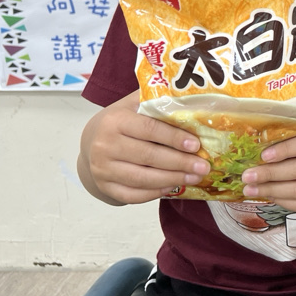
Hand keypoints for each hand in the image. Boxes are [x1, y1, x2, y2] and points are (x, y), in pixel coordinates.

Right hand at [79, 90, 208, 204]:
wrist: (92, 140)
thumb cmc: (123, 120)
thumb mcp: (135, 104)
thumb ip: (158, 101)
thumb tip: (193, 99)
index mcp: (115, 121)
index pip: (149, 129)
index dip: (174, 138)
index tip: (196, 145)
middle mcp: (105, 145)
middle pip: (148, 156)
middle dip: (180, 162)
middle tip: (203, 166)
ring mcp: (102, 169)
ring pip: (142, 178)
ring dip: (172, 179)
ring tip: (195, 177)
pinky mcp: (105, 187)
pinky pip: (132, 195)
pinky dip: (155, 193)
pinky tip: (174, 186)